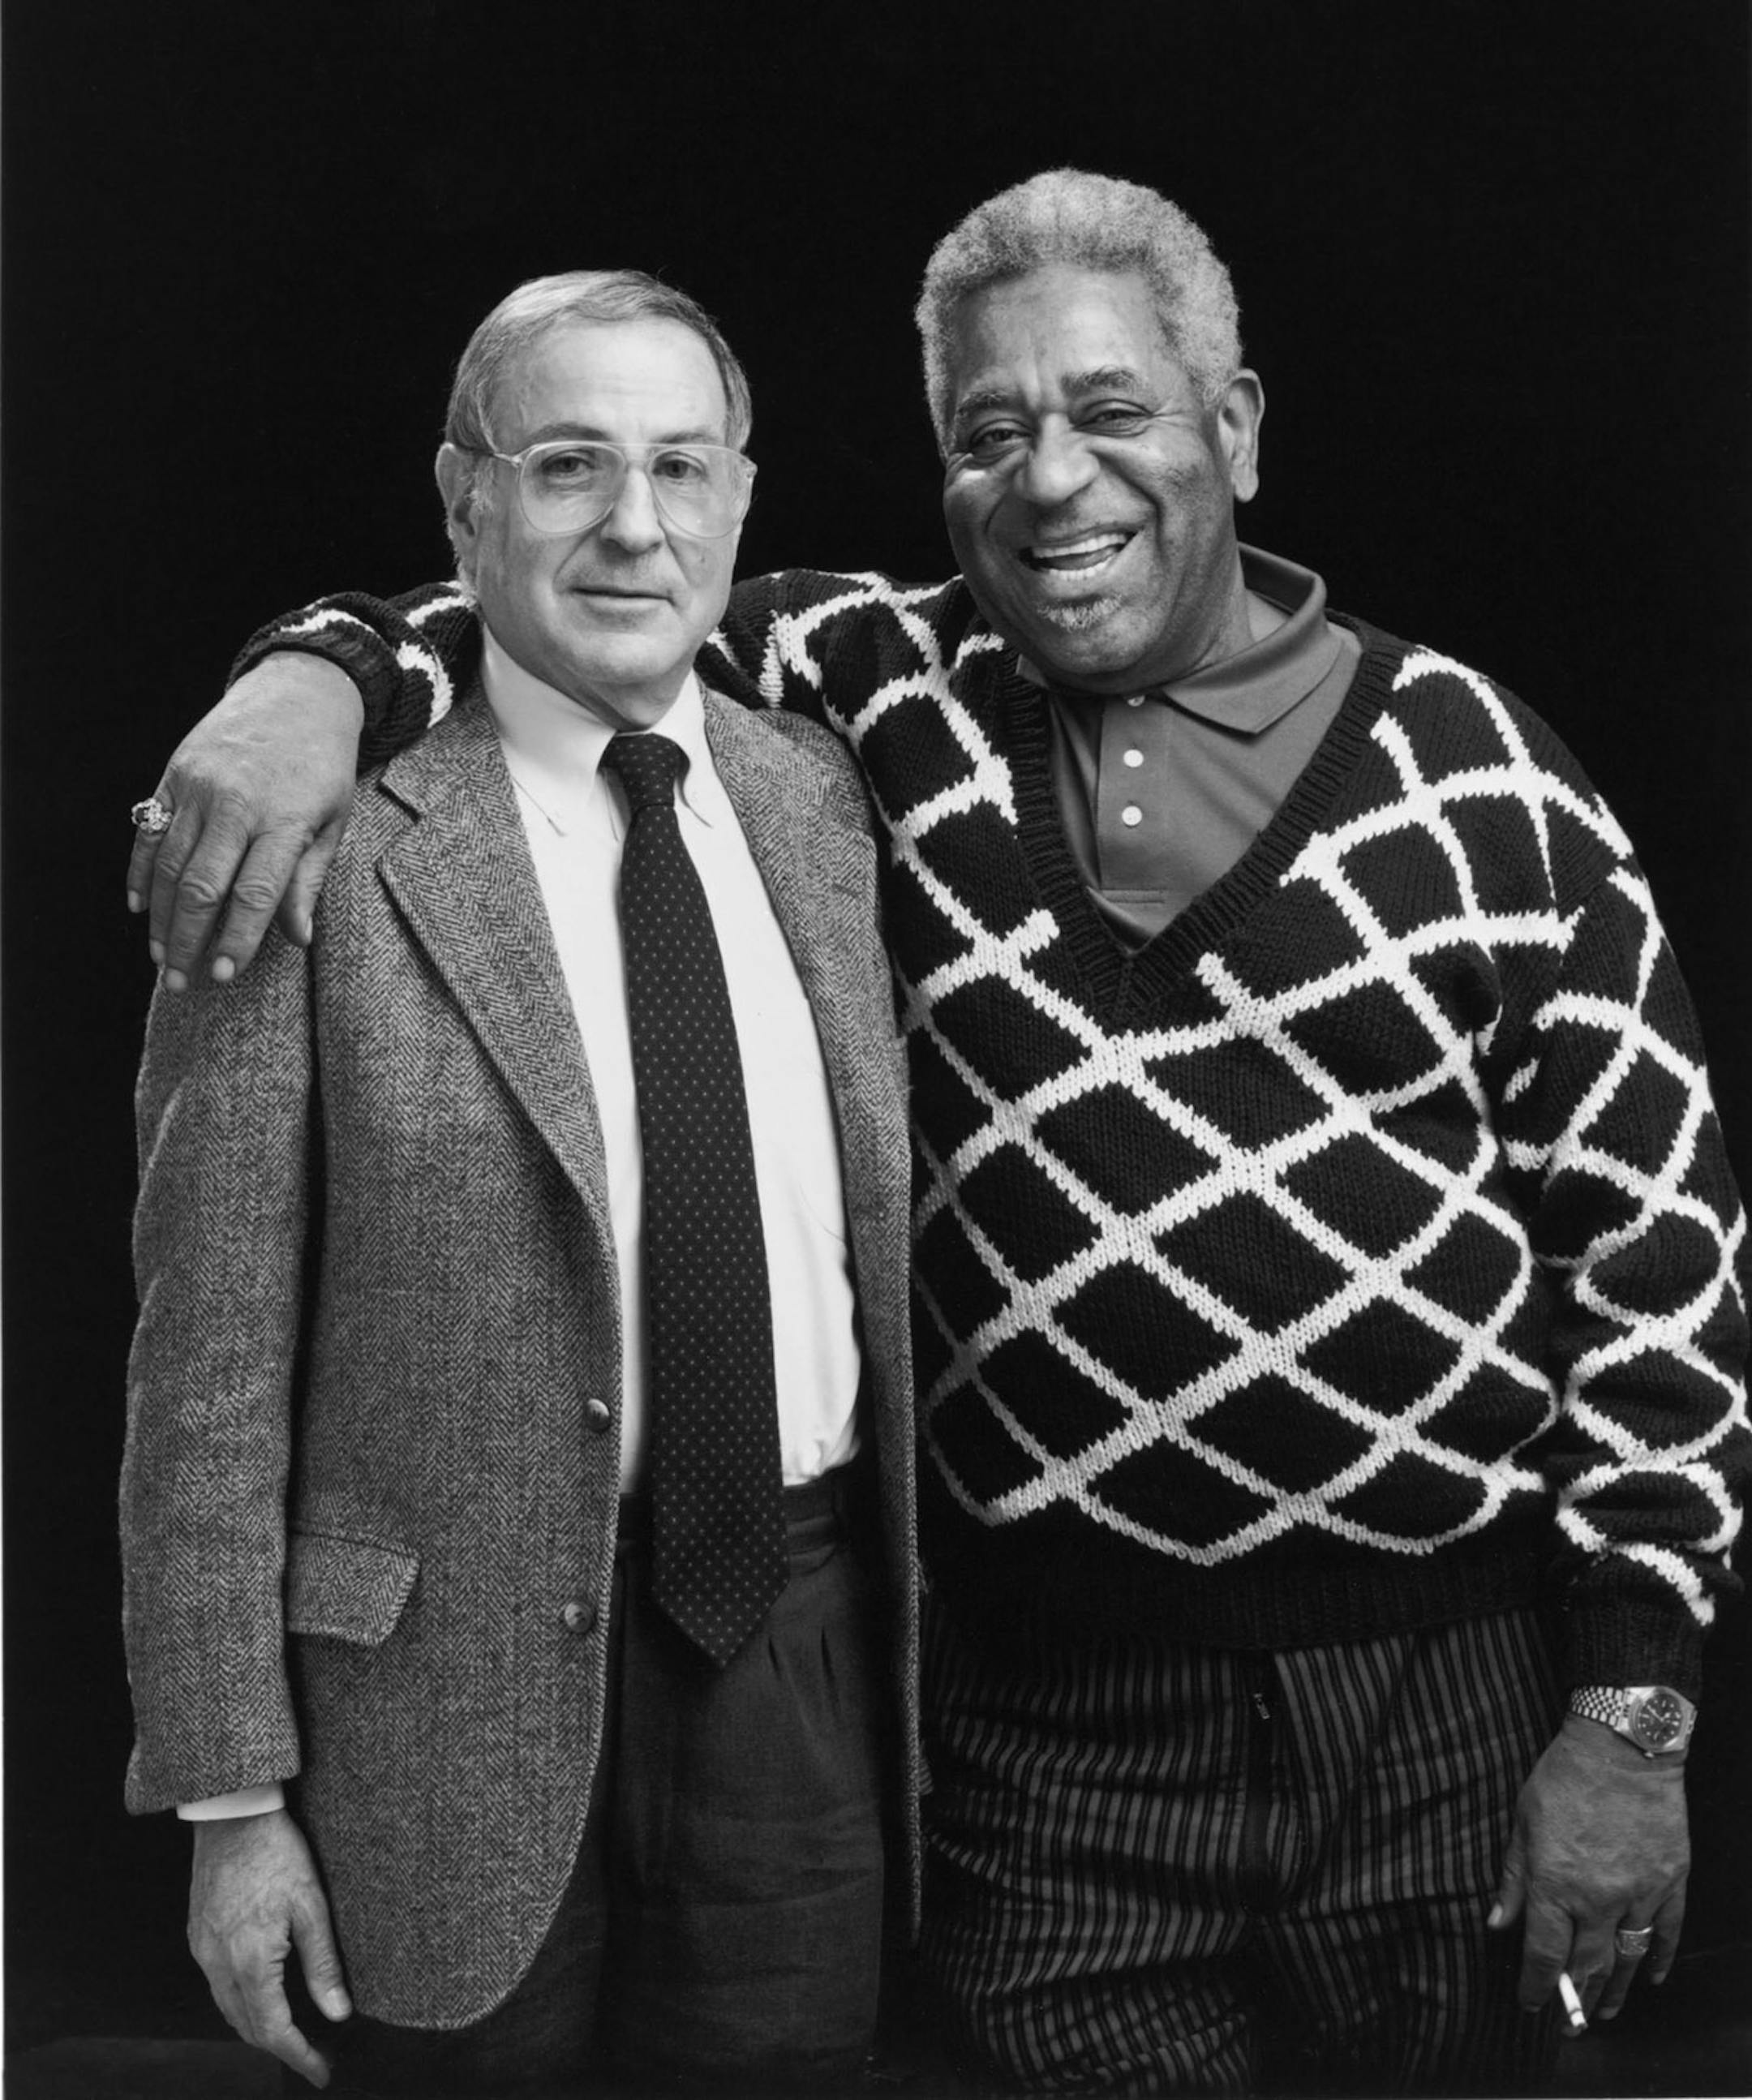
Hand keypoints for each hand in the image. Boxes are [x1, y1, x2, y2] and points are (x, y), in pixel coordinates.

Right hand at [129, 652, 363, 989]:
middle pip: (200, 886)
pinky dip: (141, 872)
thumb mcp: (334, 820)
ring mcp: (199, 787)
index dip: (236, 940)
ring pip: (168, 864)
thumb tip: (298, 938)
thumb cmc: (323, 766)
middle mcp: (236, 803)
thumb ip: (309, 878)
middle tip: (181, 983)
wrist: (298, 693)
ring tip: (161, 958)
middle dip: (187, 941)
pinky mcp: (175, 774)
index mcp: (283, 819)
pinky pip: (150, 831)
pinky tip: (140, 907)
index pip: (254, 894)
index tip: (222, 976)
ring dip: (160, 917)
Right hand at [188, 1807, 352, 2088]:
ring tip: (292, 2034)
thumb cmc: (277, 1854)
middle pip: (248, 2027)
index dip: (299, 2056)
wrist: (232, 1817)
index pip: (274, 2030)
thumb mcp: (312, 1905)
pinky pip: (218, 1986)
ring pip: (229, 2010)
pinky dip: (240, 2003)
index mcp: (250, 1961)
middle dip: (281, 2048)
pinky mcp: (198, 1936)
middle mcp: (218, 1964)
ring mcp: (203, 1951)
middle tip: (313, 2057)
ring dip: (259, 2028)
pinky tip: (261, 1996)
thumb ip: (323, 1964)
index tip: (322, 2072)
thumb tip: (338, 2013)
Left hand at [1490, 1713, 1686, 2027]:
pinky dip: (1660, 1958)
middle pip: (1587, 1965)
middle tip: (1570, 2026)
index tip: (1530, 2005)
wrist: (1622, 1747)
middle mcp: (1597, 1898)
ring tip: (1606, 2013)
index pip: (1543, 1953)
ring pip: (1627, 1957)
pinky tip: (1650, 1978)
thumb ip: (1513, 1878)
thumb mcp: (1522, 1822)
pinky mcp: (1670, 1881)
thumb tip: (1497, 1924)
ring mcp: (1639, 1892)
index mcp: (1555, 1884)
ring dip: (1616, 1990)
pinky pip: (1666, 1931)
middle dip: (1575, 2000)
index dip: (1536, 1986)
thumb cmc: (1564, 1777)